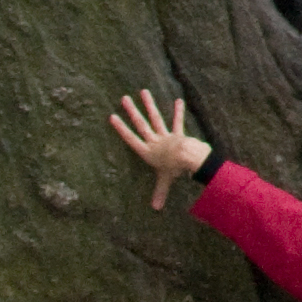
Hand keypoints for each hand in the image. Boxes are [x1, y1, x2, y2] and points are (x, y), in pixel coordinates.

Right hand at [108, 86, 209, 212]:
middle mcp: (154, 141)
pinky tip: (178, 100)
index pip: (131, 139)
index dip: (121, 128)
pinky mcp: (178, 133)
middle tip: (124, 98)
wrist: (189, 158)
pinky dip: (178, 112)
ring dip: (149, 105)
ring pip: (155, 118)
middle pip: (141, 125)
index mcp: (147, 152)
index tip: (112, 116)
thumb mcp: (165, 182)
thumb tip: (155, 209)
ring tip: (144, 92)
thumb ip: (159, 193)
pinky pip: (177, 121)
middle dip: (132, 112)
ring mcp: (166, 135)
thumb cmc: (175, 170)